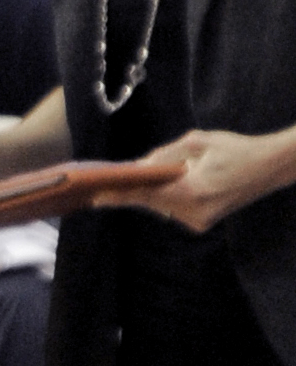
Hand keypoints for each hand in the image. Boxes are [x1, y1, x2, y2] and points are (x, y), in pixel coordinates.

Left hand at [116, 130, 295, 233]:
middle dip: (132, 190)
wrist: (271, 167)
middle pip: (150, 201)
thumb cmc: (235, 149)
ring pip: (161, 206)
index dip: (118, 194)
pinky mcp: (202, 223)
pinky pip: (173, 209)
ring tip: (138, 181)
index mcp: (192, 190)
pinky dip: (167, 198)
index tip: (95, 196)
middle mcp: (194, 211)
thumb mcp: (197, 142)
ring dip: (151, 193)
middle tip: (103, 185)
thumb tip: (138, 167)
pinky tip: (169, 186)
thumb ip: (165, 155)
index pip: (145, 194)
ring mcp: (199, 220)